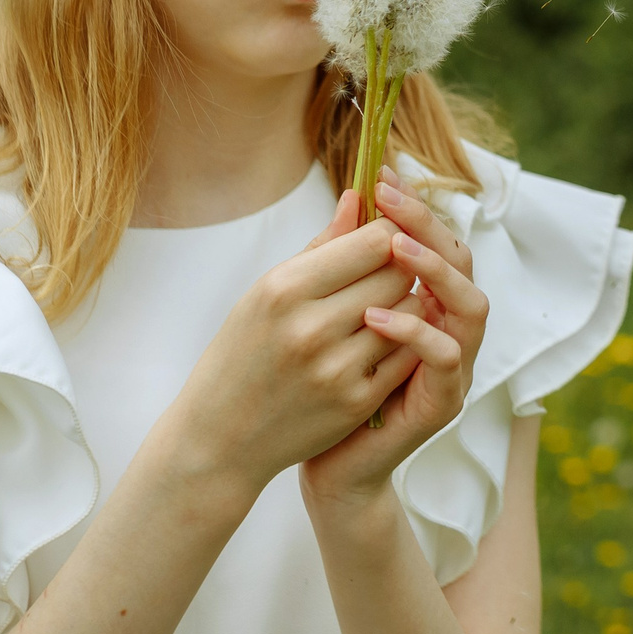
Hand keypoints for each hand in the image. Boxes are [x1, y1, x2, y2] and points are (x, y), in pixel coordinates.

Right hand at [161, 183, 429, 491]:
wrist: (221, 437)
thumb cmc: (241, 353)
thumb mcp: (265, 292)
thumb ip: (320, 246)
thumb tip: (358, 196)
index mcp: (284, 289)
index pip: (373, 240)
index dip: (389, 231)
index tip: (385, 234)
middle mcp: (312, 327)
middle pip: (397, 272)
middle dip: (400, 266)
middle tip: (387, 270)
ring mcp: (337, 368)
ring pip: (411, 313)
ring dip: (405, 304)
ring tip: (380, 306)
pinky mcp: (357, 401)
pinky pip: (407, 355)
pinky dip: (403, 343)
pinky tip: (381, 341)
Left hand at [301, 165, 492, 511]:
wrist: (328, 466)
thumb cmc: (327, 389)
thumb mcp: (329, 313)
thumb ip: (344, 262)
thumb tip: (351, 196)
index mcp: (428, 305)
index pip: (438, 242)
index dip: (415, 208)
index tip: (381, 177)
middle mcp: (451, 331)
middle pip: (465, 264)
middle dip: (430, 226)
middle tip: (390, 200)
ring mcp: (454, 369)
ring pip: (472, 306)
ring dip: (435, 272)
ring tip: (393, 248)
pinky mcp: (442, 403)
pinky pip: (446, 357)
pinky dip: (415, 331)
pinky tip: (374, 315)